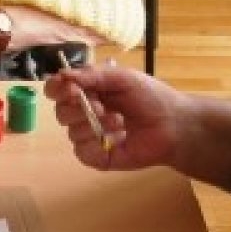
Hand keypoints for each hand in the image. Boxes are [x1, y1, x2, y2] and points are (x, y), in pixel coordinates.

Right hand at [45, 65, 181, 169]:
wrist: (173, 125)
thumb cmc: (151, 97)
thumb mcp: (123, 77)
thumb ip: (92, 75)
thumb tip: (62, 74)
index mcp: (88, 91)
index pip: (57, 90)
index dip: (57, 89)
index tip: (71, 89)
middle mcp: (84, 114)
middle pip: (60, 112)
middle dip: (80, 107)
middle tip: (103, 106)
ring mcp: (89, 137)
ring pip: (72, 132)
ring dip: (97, 124)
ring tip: (120, 122)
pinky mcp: (97, 157)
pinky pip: (82, 152)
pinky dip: (97, 144)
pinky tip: (117, 139)